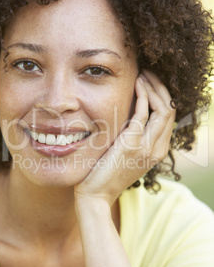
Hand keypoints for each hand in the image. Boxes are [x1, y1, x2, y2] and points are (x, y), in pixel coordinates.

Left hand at [74, 70, 175, 205]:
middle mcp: (157, 149)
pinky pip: (143, 113)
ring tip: (142, 74)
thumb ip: (133, 137)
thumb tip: (130, 116)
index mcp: (157, 151)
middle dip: (161, 87)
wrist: (95, 194)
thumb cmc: (105, 173)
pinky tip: (135, 84)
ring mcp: (147, 148)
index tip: (150, 81)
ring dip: (154, 88)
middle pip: (170, 110)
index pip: (169, 117)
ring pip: (163, 109)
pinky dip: (142, 95)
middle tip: (147, 72)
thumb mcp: (125, 154)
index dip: (162, 95)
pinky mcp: (132, 144)